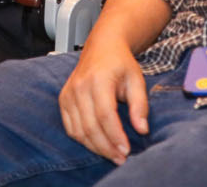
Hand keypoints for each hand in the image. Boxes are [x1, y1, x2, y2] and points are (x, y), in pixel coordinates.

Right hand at [58, 35, 147, 164]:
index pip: (105, 114)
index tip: (127, 150)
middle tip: (121, 158)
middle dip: (106, 147)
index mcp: (98, 79)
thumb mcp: (137, 79)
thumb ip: (140, 105)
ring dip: (95, 147)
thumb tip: (142, 130)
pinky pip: (70, 127)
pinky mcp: (64, 100)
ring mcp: (68, 93)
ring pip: (79, 130)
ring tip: (112, 154)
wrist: (102, 47)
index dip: (115, 136)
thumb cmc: (120, 63)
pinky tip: (98, 144)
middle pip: (90, 126)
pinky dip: (83, 140)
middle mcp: (79, 86)